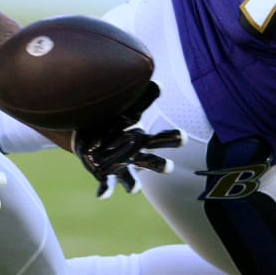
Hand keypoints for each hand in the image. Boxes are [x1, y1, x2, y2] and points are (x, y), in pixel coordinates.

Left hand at [71, 83, 182, 198]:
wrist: (91, 141)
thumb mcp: (128, 110)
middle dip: (159, 166)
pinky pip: (106, 184)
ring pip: (131, 179)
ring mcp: (120, 168)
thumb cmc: (114, 125)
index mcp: (142, 141)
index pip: (161, 140)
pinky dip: (105, 190)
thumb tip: (158, 80)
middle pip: (151, 162)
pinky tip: (101, 194)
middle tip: (169, 168)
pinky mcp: (104, 175)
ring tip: (134, 189)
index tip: (183, 138)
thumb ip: (142, 98)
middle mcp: (135, 157)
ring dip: (133, 185)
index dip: (172, 140)